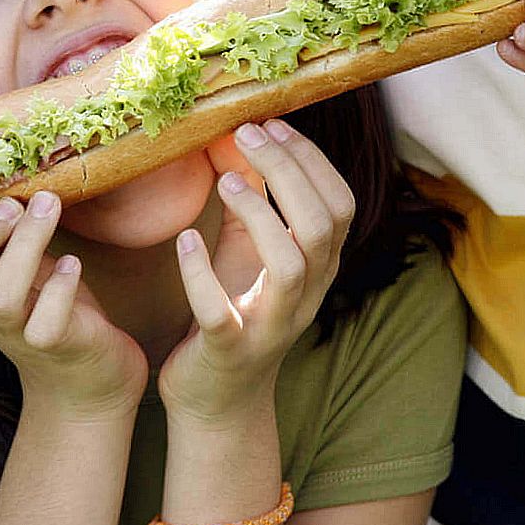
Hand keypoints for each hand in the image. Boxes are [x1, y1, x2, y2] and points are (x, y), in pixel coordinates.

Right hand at [0, 192, 147, 419]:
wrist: (90, 366)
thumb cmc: (44, 299)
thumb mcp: (11, 260)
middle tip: (9, 205)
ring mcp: (17, 333)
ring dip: (24, 245)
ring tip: (46, 206)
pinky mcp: (57, 344)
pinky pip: (47, 324)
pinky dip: (59, 287)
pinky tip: (72, 263)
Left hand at [158, 120, 354, 423]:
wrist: (216, 398)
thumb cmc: (234, 309)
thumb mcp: (247, 250)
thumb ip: (251, 200)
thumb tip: (237, 135)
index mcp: (317, 267)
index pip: (340, 205)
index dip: (313, 161)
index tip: (274, 125)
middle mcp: (305, 296)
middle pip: (322, 226)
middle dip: (288, 174)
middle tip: (247, 136)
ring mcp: (271, 326)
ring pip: (291, 266)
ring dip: (261, 216)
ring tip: (226, 184)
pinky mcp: (229, 351)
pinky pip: (221, 315)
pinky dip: (201, 276)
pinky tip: (184, 242)